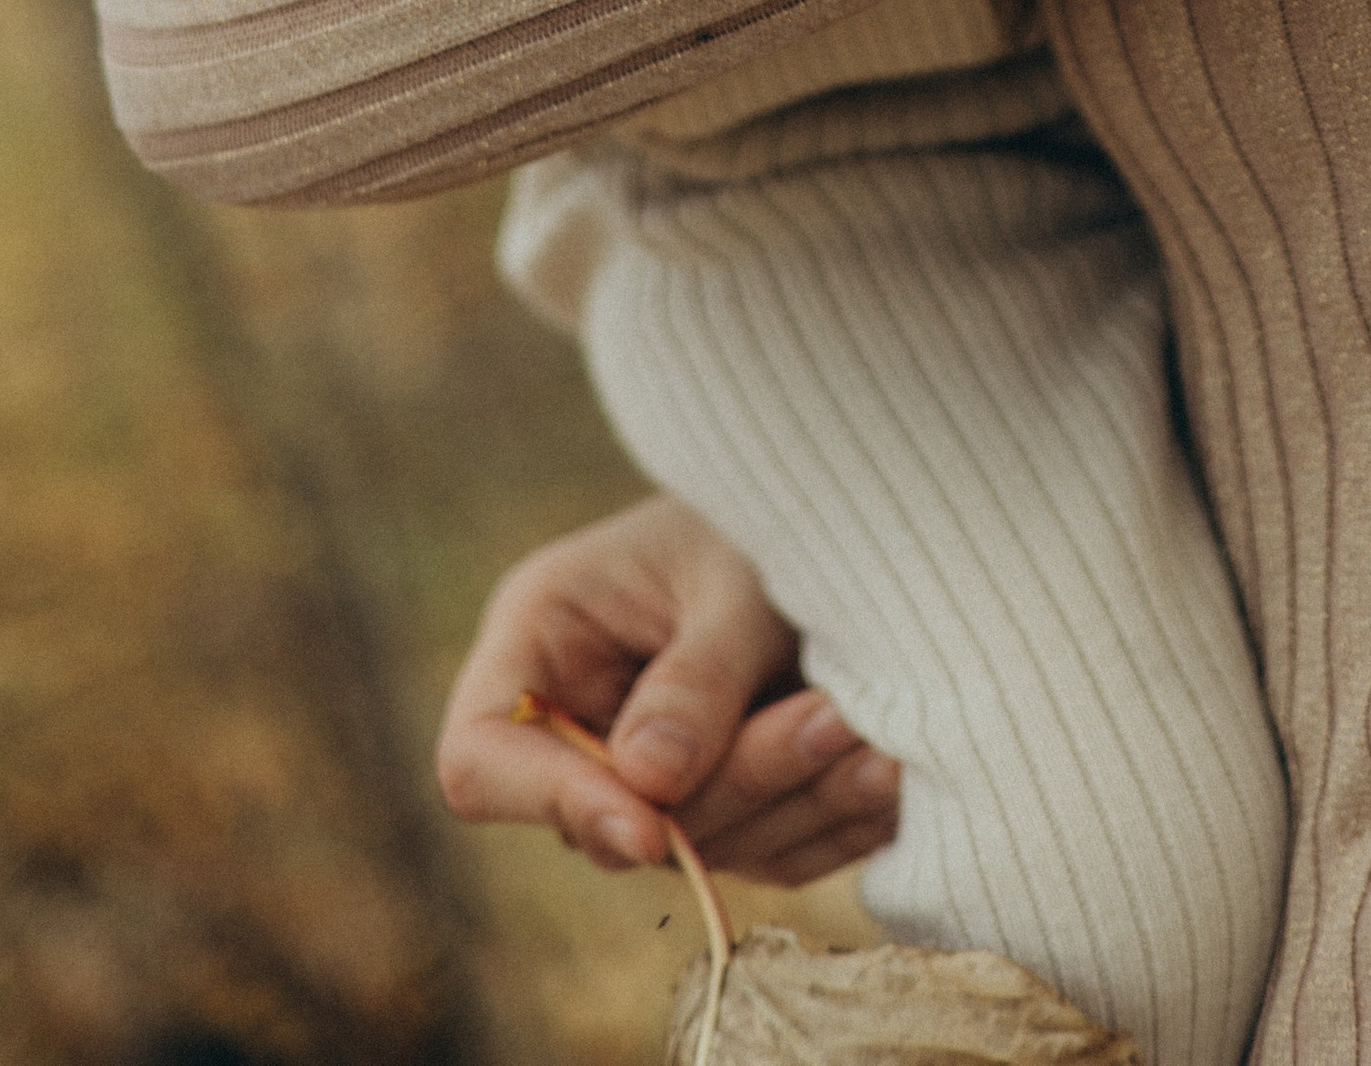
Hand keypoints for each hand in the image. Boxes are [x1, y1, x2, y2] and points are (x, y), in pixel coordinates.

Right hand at [434, 492, 900, 886]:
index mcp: (540, 637)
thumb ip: (697, 676)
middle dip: (732, 782)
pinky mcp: (720, 809)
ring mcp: (646, 778)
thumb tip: (650, 787)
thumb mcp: (733, 576)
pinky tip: (888, 773)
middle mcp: (576, 721)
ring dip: (797, 802)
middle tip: (836, 721)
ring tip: (882, 744)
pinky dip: (828, 822)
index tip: (649, 824)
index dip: (552, 801)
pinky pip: (764, 855)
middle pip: (611, 821)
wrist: (830, 515)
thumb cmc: (760, 516)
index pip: (482, 758)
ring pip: (700, 849)